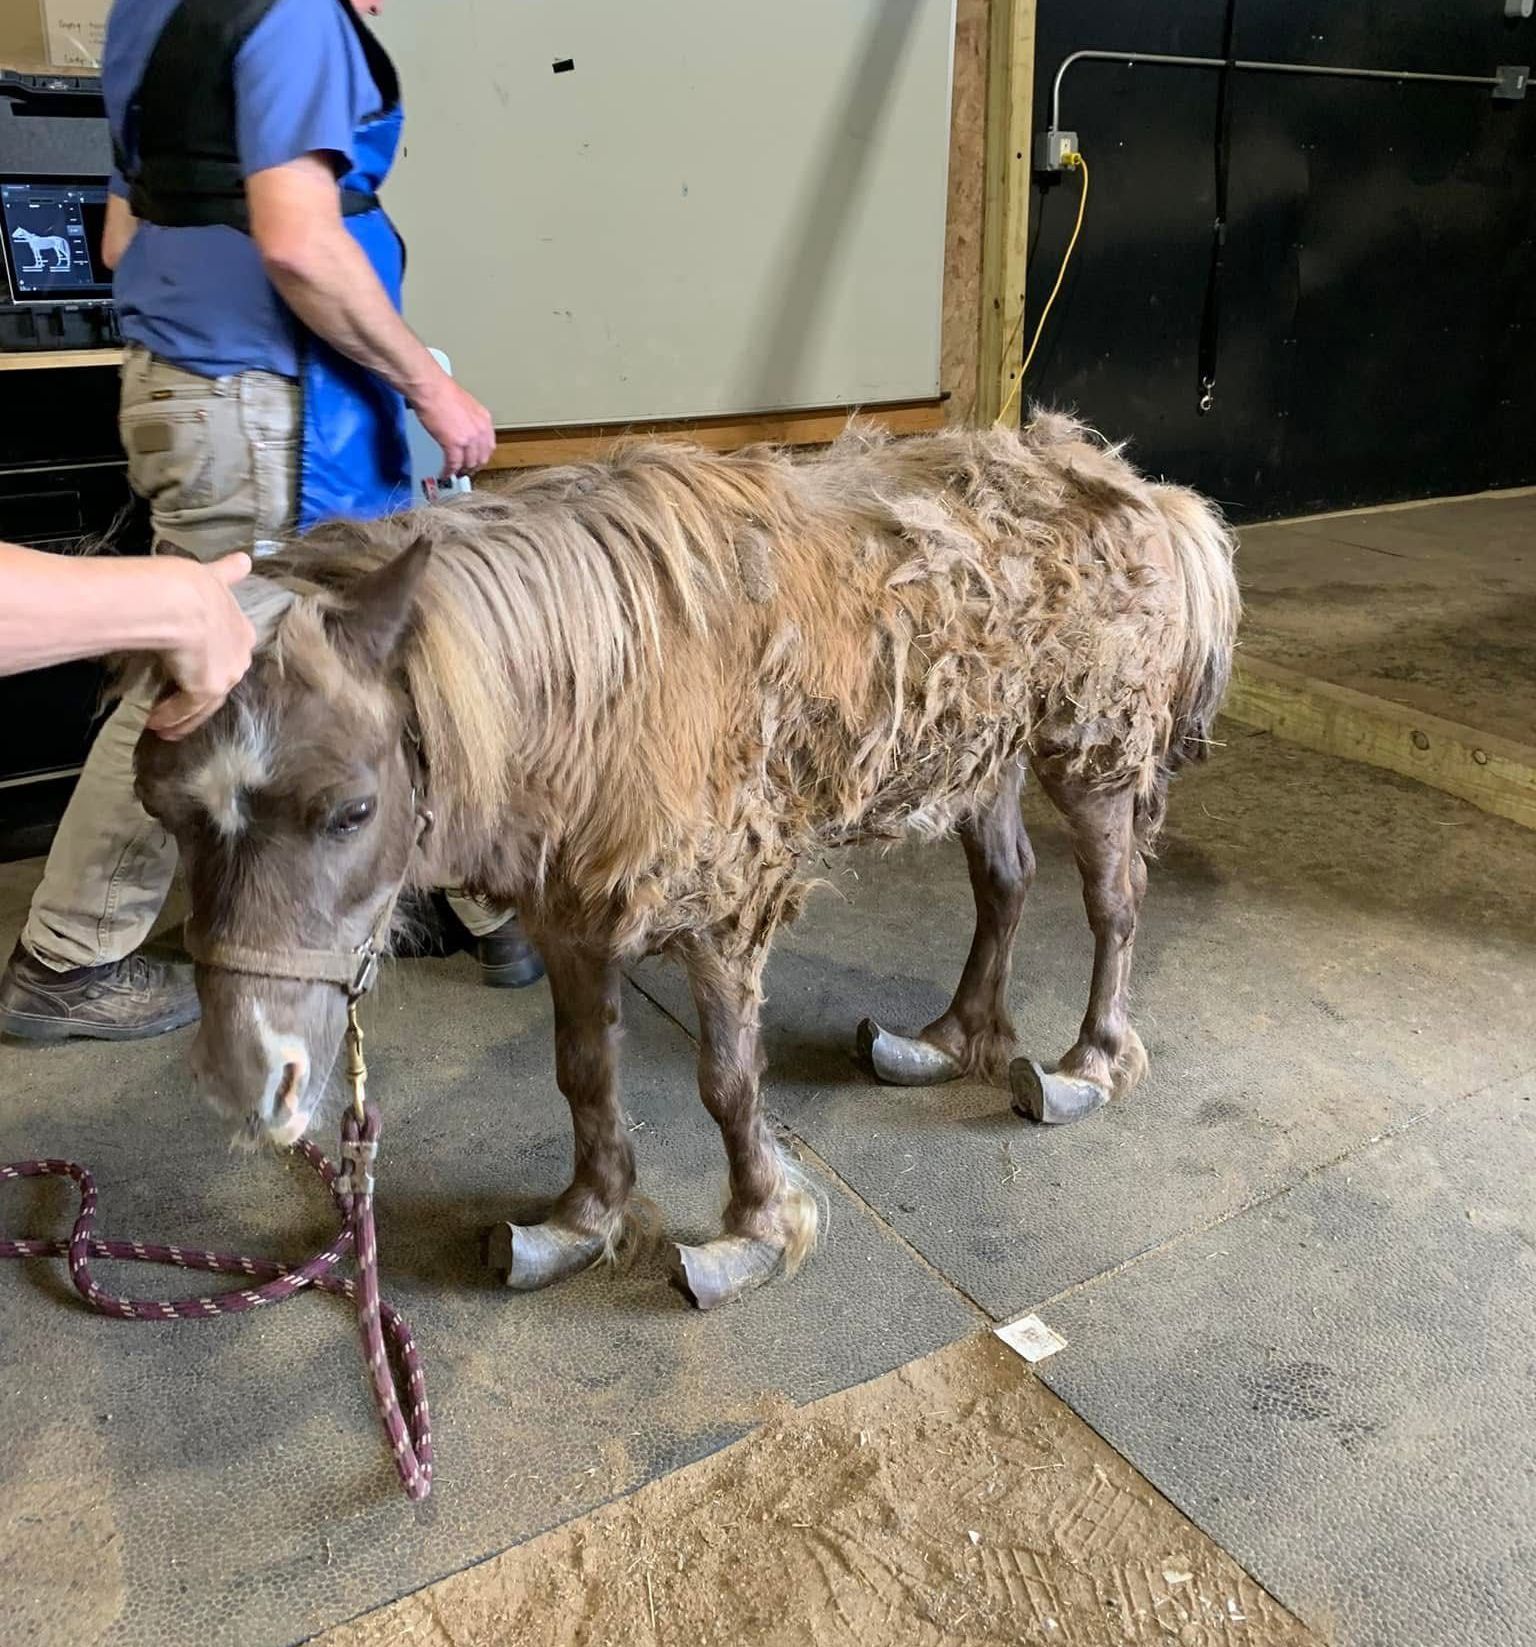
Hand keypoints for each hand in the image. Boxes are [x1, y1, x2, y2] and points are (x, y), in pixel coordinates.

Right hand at [147, 553, 256, 739]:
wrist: (179, 600)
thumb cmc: (188, 583)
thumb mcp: (212, 575)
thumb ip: (227, 572)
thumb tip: (245, 559)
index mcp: (241, 627)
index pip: (230, 649)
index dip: (213, 660)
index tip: (198, 668)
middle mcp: (239, 654)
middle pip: (220, 679)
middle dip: (201, 694)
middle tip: (181, 704)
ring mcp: (226, 674)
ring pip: (205, 702)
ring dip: (184, 715)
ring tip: (166, 727)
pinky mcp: (206, 689)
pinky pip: (187, 708)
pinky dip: (171, 716)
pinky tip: (156, 723)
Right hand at [412, 372, 495, 477]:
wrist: (431, 388)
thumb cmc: (441, 391)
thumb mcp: (465, 405)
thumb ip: (468, 420)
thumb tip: (463, 428)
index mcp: (484, 419)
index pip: (489, 446)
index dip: (481, 457)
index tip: (476, 461)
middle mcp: (480, 431)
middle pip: (481, 458)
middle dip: (473, 468)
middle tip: (466, 472)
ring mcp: (468, 439)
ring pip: (469, 464)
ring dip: (462, 472)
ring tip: (455, 474)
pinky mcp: (453, 445)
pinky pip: (453, 464)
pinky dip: (449, 471)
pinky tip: (445, 474)